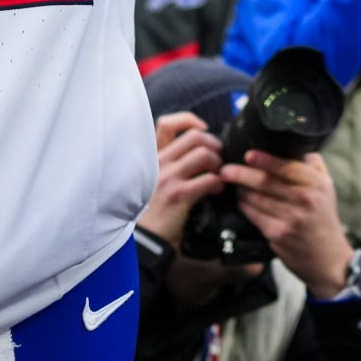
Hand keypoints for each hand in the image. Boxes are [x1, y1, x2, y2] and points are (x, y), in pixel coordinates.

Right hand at [138, 112, 225, 242]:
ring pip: (205, 154)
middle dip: (214, 144)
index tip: (204, 128)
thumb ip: (166, 165)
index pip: (167, 124)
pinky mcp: (178, 195)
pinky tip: (217, 192)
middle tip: (218, 158)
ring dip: (219, 164)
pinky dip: (219, 184)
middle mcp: (158, 163)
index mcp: (151, 158)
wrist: (141, 241)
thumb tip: (196, 153)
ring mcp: (168, 178)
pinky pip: (209, 179)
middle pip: (195, 136)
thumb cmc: (149, 213)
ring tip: (219, 176)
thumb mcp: (149, 182)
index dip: (190, 120)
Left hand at [224, 150, 356, 298]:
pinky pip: (255, 216)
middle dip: (241, 174)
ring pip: (257, 199)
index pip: (287, 167)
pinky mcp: (278, 234)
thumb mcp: (327, 188)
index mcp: (316, 184)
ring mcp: (291, 218)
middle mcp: (305, 199)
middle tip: (225, 170)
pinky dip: (244, 207)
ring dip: (241, 190)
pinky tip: (240, 201)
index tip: (247, 155)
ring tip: (231, 183)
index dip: (265, 160)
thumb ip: (314, 166)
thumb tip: (298, 147)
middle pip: (266, 182)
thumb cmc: (324, 218)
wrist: (328, 258)